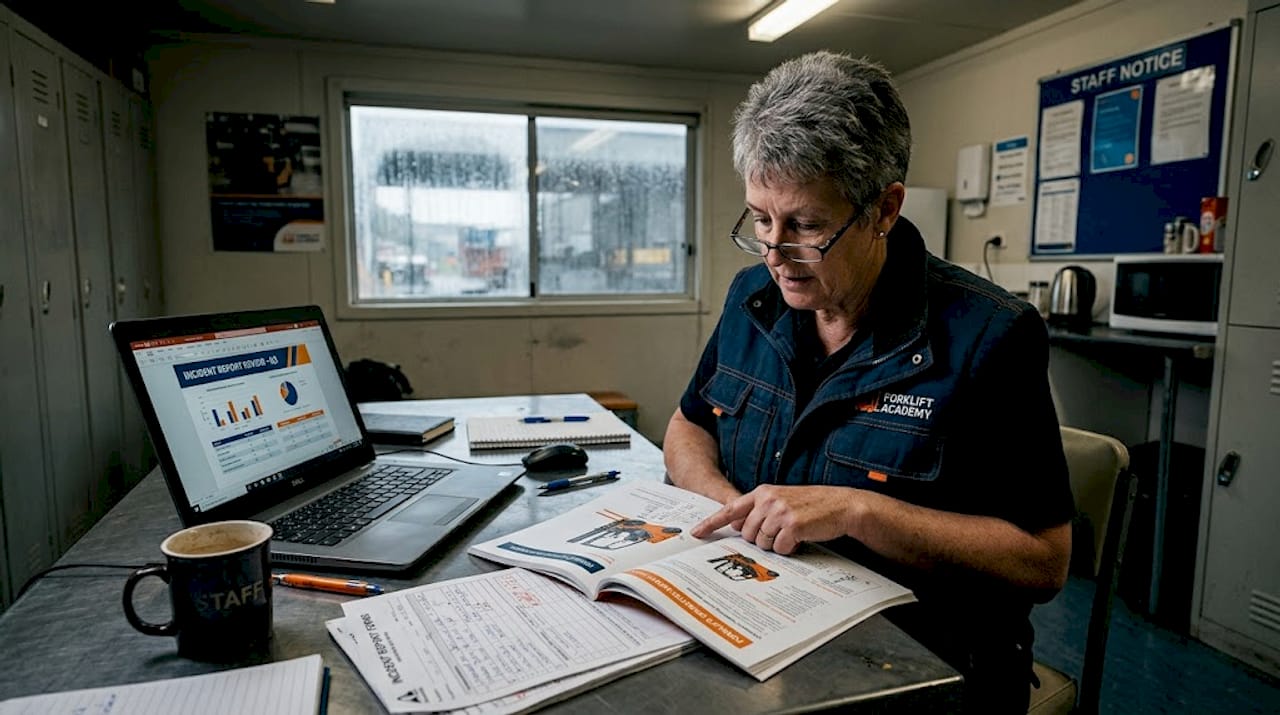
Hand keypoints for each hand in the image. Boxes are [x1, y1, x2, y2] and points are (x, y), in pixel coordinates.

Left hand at [690, 485, 856, 554]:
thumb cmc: (813, 505)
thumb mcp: (782, 501)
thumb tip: (738, 526)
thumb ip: (759, 510)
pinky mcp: (792, 525)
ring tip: (793, 533)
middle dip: (761, 540)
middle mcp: (768, 500)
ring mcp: (780, 512)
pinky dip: (790, 548)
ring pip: (762, 543)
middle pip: (747, 534)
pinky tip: (801, 537)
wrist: (842, 505)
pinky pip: (780, 548)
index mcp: (762, 493)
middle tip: (780, 533)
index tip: (696, 533)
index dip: (711, 524)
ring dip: (776, 544)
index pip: (730, 510)